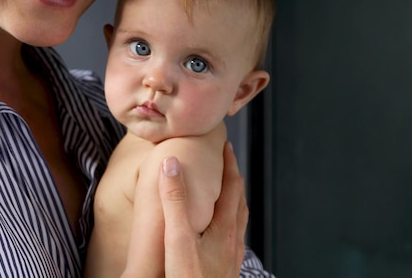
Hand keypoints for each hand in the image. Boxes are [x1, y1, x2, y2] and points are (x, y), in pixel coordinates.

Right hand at [159, 142, 247, 277]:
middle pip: (239, 201)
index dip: (228, 164)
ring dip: (235, 201)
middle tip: (228, 162)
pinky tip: (221, 234)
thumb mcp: (178, 238)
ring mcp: (231, 257)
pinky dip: (230, 224)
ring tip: (228, 193)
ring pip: (239, 221)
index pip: (231, 186)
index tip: (225, 146)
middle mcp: (233, 240)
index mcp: (224, 227)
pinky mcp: (225, 271)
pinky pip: (233, 239)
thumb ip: (175, 202)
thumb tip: (171, 165)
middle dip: (233, 178)